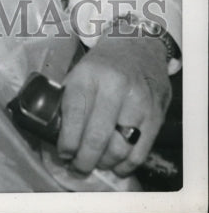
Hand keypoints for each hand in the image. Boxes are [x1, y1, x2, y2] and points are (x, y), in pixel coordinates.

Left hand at [57, 33, 171, 175]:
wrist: (139, 45)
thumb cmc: (104, 64)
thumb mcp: (80, 71)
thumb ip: (70, 99)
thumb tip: (56, 132)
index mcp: (89, 74)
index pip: (75, 114)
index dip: (67, 141)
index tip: (63, 153)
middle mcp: (115, 87)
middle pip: (96, 136)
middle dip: (83, 159)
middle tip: (76, 166)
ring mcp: (138, 103)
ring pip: (119, 148)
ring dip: (103, 163)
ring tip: (95, 164)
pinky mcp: (156, 116)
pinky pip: (139, 152)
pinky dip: (125, 165)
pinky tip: (115, 165)